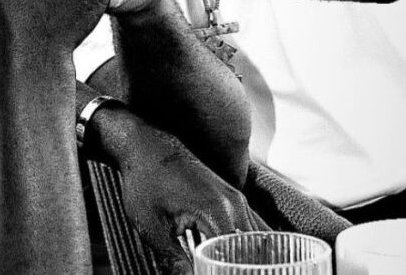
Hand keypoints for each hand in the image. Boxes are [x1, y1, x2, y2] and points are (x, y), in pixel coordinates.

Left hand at [92, 107, 267, 273]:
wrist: (145, 143)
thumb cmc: (144, 180)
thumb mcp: (151, 225)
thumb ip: (172, 258)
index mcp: (218, 212)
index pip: (241, 258)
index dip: (232, 269)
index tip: (219, 271)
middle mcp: (235, 204)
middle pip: (258, 250)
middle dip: (248, 265)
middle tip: (228, 270)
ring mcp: (236, 198)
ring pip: (261, 238)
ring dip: (254, 258)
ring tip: (239, 267)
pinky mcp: (231, 197)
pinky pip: (253, 226)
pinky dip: (252, 245)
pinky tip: (241, 259)